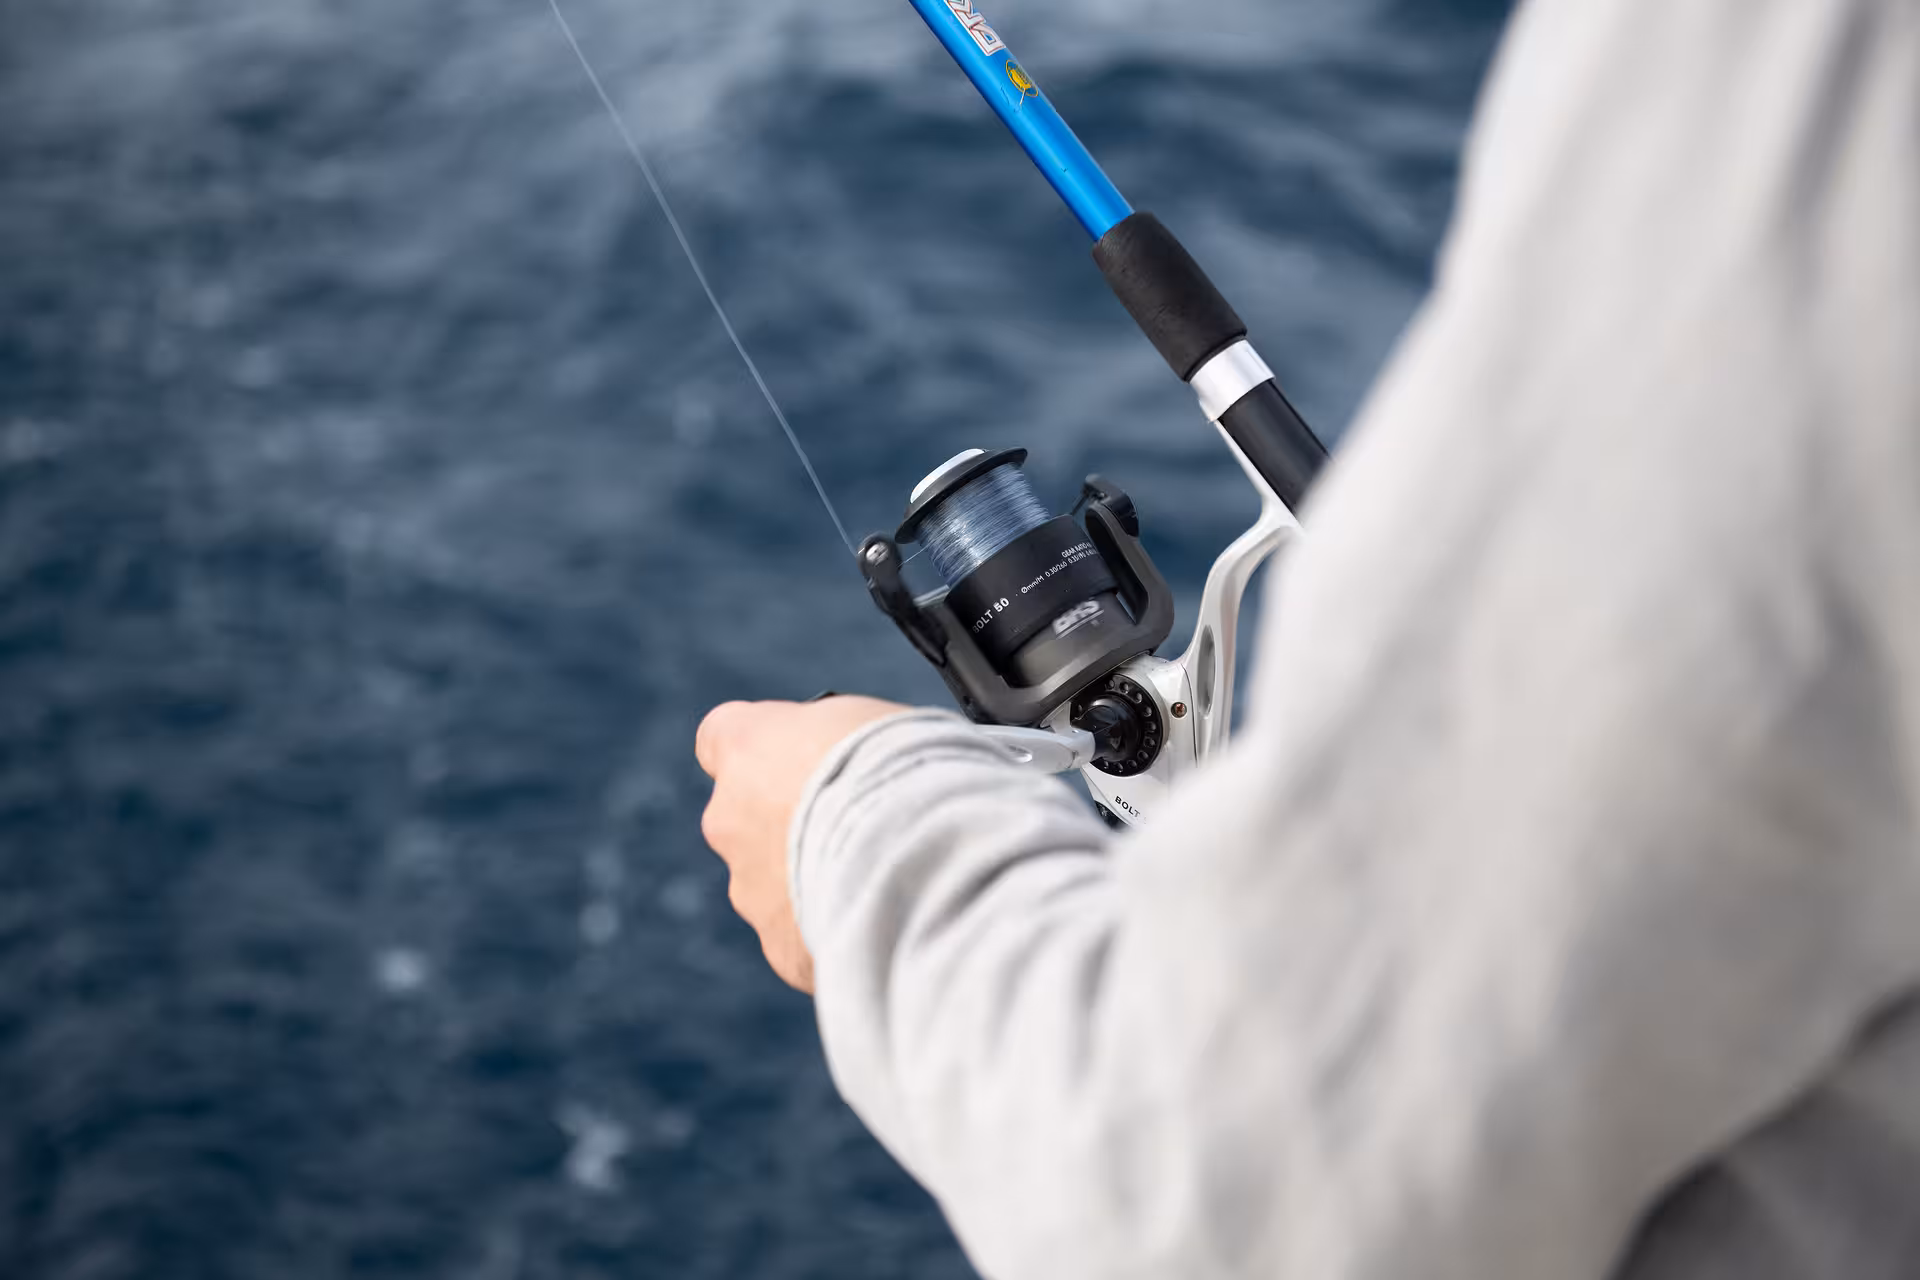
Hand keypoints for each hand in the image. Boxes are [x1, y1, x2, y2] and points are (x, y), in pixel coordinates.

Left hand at [695, 696, 907, 991]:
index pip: (721, 739)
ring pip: (774, 884)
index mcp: (747, 748)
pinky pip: (803, 938)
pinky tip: (888, 922)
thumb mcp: (868, 721)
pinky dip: (838, 930)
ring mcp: (749, 890)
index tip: (797, 759)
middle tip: (859, 827)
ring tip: (884, 878)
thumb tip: (847, 753)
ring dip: (817, 880)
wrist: (921, 856)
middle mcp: (730, 818)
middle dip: (792, 825)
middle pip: (747, 818)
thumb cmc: (903, 768)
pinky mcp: (781, 948)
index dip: (761, 751)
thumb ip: (833, 737)